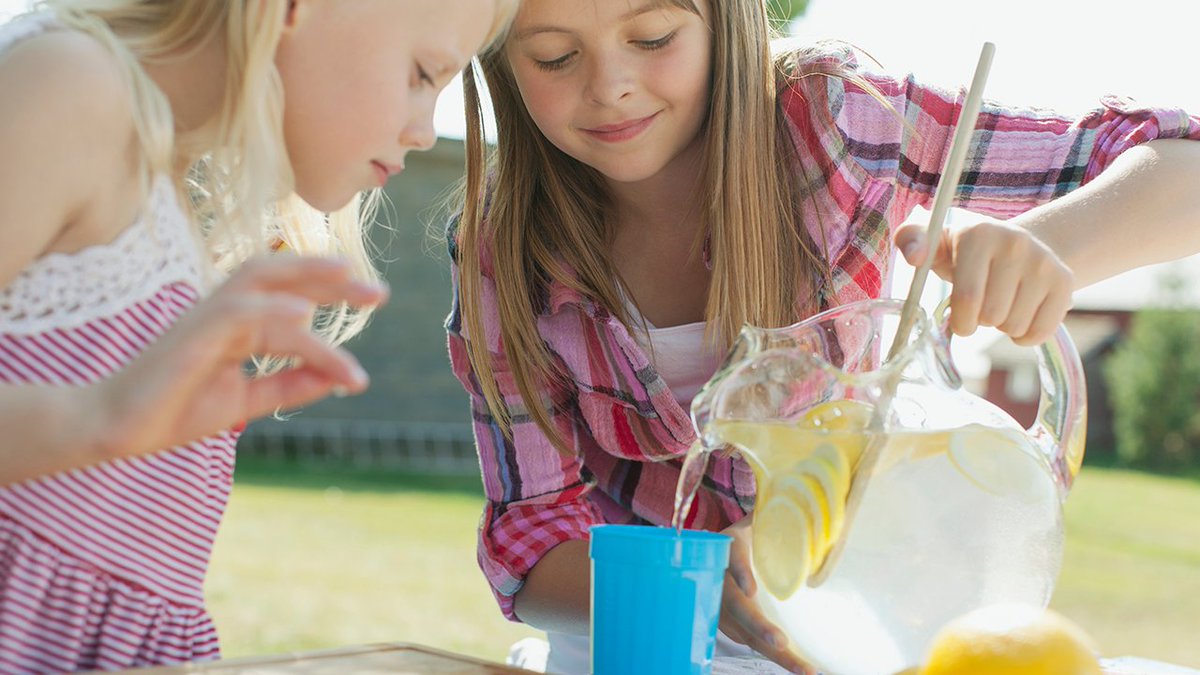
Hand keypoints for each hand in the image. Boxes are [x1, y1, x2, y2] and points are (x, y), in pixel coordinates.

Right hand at [93, 255, 388, 458]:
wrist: (114, 429)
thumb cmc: (172, 410)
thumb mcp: (245, 400)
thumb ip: (289, 385)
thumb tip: (337, 378)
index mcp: (236, 321)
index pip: (290, 293)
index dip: (331, 289)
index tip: (375, 297)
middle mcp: (223, 309)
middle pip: (280, 273)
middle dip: (330, 276)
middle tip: (379, 291)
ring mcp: (206, 318)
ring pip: (268, 293)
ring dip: (312, 288)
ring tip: (353, 289)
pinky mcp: (192, 335)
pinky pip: (241, 314)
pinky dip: (276, 315)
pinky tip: (306, 321)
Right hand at [719, 518, 815, 674]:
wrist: (718, 549)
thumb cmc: (749, 533)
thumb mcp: (757, 518)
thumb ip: (776, 509)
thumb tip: (809, 494)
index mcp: (728, 546)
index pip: (731, 557)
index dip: (740, 571)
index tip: (750, 588)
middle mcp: (720, 578)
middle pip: (736, 604)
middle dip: (758, 626)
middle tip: (781, 643)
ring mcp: (722, 605)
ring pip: (745, 631)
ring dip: (774, 653)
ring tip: (806, 670)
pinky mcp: (729, 624)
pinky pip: (751, 641)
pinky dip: (774, 656)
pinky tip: (800, 667)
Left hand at [894, 220, 1072, 344]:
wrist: (1018, 245)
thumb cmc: (964, 254)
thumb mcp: (936, 244)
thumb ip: (911, 240)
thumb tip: (914, 257)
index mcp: (978, 235)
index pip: (968, 297)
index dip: (961, 320)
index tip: (960, 319)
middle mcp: (1015, 243)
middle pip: (992, 316)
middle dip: (980, 321)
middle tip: (982, 304)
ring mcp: (1044, 262)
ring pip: (1015, 326)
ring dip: (1002, 327)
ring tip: (1001, 303)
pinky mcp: (1065, 281)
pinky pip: (1039, 333)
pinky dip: (1025, 336)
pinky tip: (1021, 315)